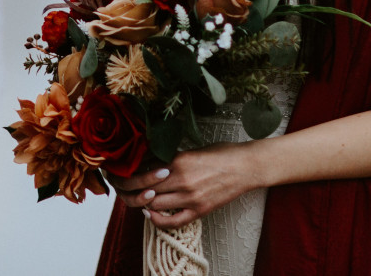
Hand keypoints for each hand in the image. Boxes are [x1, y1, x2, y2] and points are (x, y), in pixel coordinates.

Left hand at [110, 141, 269, 229]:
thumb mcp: (191, 149)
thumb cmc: (221, 154)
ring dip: (143, 202)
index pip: (144, 170)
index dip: (131, 173)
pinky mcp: (200, 210)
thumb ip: (170, 157)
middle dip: (131, 188)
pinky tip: (150, 214)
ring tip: (138, 197)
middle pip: (145, 189)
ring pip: (155, 205)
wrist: (246, 166)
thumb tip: (149, 161)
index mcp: (178, 160)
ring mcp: (191, 197)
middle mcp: (182, 180)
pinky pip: (173, 221)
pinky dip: (157, 220)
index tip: (124, 172)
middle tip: (124, 186)